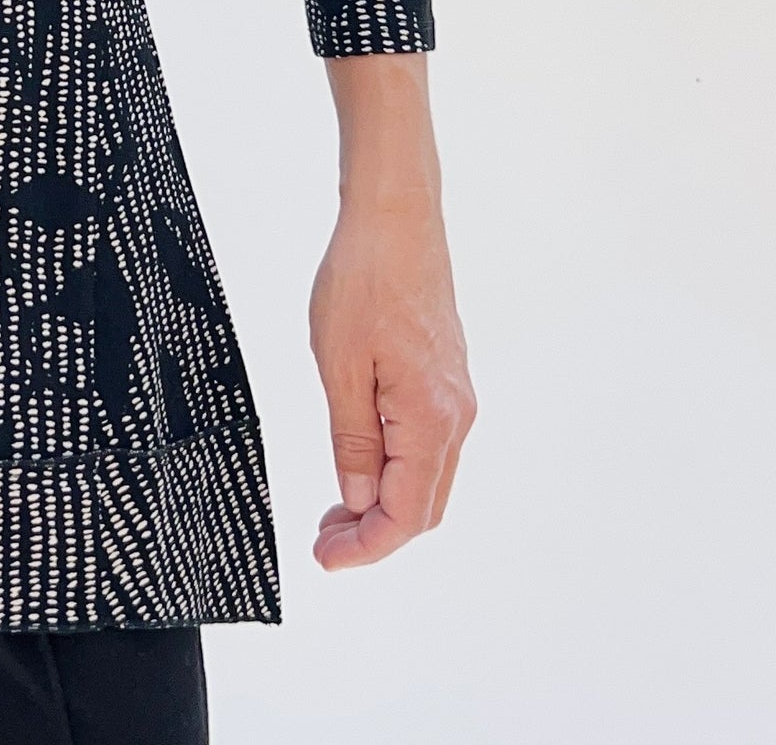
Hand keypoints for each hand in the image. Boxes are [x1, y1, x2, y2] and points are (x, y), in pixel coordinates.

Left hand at [309, 53, 475, 570]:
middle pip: (426, 506)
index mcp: (433, 417)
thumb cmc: (362, 282)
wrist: (394, 219)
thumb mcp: (339, 367)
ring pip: (429, 478)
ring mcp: (456, 397)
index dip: (368, 548)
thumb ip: (353, 442)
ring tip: (334, 513)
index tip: (326, 560)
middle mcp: (457, 415)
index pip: (408, 514)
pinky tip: (360, 467)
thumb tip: (360, 505)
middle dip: (376, 534)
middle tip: (323, 541)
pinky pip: (428, 445)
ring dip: (386, 505)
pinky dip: (397, 471)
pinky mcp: (446, 379)